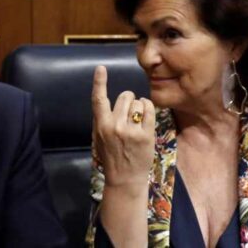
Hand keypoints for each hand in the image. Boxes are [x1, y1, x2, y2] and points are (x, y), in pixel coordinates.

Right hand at [91, 65, 155, 188]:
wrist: (124, 179)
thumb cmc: (111, 157)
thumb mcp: (99, 138)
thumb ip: (103, 119)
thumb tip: (108, 101)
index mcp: (101, 125)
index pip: (98, 99)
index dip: (99, 82)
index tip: (101, 68)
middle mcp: (115, 125)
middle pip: (124, 96)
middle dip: (128, 100)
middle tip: (129, 112)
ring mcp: (131, 130)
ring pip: (138, 102)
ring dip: (140, 106)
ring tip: (138, 119)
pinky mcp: (146, 135)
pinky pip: (149, 110)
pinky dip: (149, 108)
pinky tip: (146, 115)